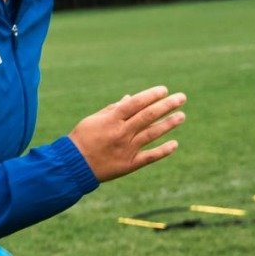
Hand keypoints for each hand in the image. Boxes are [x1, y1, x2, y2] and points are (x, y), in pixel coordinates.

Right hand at [69, 85, 185, 181]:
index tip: (164, 90)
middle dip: (167, 105)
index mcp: (111, 119)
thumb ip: (113, 109)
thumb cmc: (81, 139)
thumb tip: (130, 98)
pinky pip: (150, 157)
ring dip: (169, 124)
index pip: (136, 103)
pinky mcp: (129, 164)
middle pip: (148, 116)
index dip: (151, 95)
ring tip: (182, 116)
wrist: (72, 165)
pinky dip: (163, 151)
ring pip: (152, 134)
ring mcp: (126, 149)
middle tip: (181, 98)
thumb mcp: (93, 120)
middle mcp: (121, 133)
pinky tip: (175, 144)